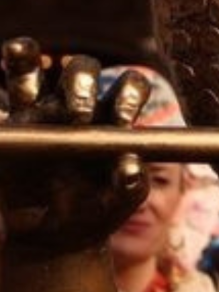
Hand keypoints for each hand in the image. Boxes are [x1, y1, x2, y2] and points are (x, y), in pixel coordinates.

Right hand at [0, 39, 148, 251]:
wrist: (46, 238)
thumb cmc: (90, 215)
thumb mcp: (114, 206)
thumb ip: (130, 188)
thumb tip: (133, 165)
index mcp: (111, 120)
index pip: (128, 88)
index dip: (130, 92)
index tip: (124, 117)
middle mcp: (75, 107)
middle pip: (80, 70)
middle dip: (80, 83)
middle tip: (77, 115)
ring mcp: (37, 111)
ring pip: (30, 68)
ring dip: (24, 55)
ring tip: (21, 53)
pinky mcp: (9, 123)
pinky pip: (10, 87)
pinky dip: (12, 65)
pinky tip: (10, 62)